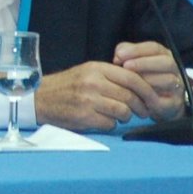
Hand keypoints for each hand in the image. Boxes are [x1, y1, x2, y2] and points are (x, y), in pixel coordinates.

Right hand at [34, 61, 159, 131]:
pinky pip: (110, 123)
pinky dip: (111, 124)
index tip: (152, 97)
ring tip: (119, 116)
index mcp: (96, 69)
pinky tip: (103, 120)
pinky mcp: (84, 117)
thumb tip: (139, 83)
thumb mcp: (87, 72)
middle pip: (130, 96)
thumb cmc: (66, 86)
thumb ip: (110, 75)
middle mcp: (93, 83)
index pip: (132, 78)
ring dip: (125, 116)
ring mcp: (88, 100)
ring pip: (123, 111)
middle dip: (140, 106)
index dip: (147, 89)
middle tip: (142, 111)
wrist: (40, 98)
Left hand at [113, 41, 188, 121]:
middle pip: (166, 62)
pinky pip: (166, 99)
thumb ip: (125, 54)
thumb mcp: (132, 63)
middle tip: (126, 66)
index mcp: (164, 55)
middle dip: (144, 63)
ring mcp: (178, 87)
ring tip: (130, 81)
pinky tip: (135, 94)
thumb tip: (118, 56)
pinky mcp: (175, 104)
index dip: (137, 50)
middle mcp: (175, 70)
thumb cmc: (139, 79)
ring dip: (147, 79)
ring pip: (169, 80)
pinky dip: (150, 96)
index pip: (155, 48)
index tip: (119, 54)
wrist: (153, 104)